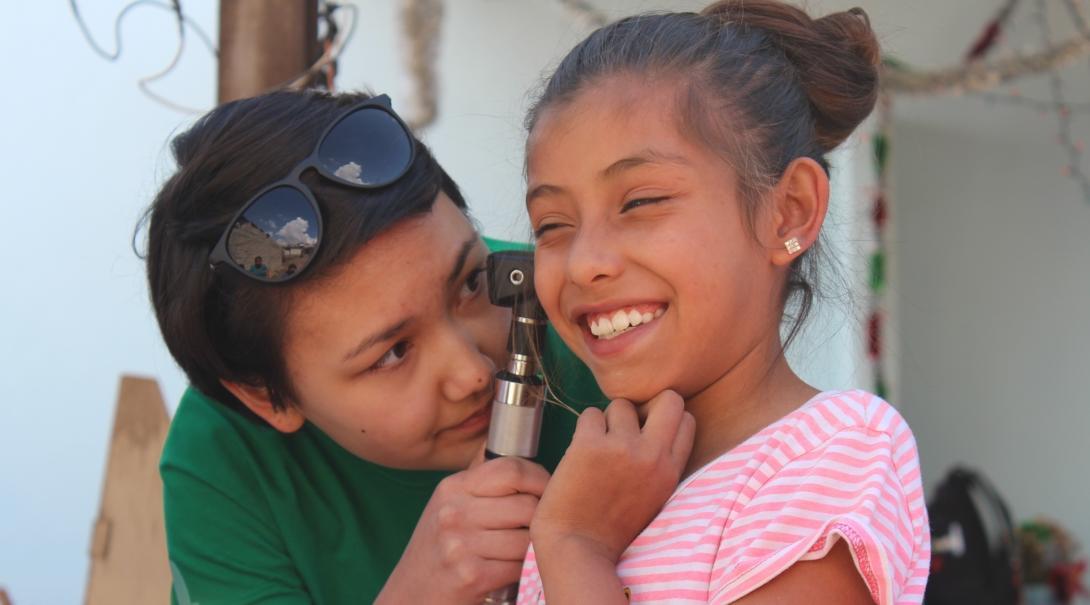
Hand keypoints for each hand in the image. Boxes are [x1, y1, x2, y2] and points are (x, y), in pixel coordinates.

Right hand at [378, 453, 549, 603]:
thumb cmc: (437, 551)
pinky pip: (520, 565)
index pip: (511, 469)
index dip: (540, 479)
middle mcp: (453, 511)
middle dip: (543, 518)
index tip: (549, 491)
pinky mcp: (470, 575)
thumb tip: (510, 444)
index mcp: (452, 487)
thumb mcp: (448, 505)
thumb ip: (479, 480)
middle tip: (542, 528)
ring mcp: (460, 544)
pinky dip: (524, 571)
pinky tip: (514, 570)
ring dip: (533, 548)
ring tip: (526, 551)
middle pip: (527, 504)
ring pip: (528, 537)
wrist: (410, 596)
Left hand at [530, 390, 694, 563]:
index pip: (686, 420)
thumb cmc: (610, 527)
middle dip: (648, 405)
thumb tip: (650, 425)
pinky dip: (585, 429)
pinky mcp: (590, 445)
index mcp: (671, 472)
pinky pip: (591, 414)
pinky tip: (579, 452)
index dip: (664, 420)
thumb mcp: (653, 497)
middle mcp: (652, 456)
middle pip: (668, 398)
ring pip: (621, 405)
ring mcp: (622, 447)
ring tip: (598, 448)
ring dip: (608, 421)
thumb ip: (659, 464)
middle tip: (627, 427)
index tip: (646, 433)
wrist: (577, 549)